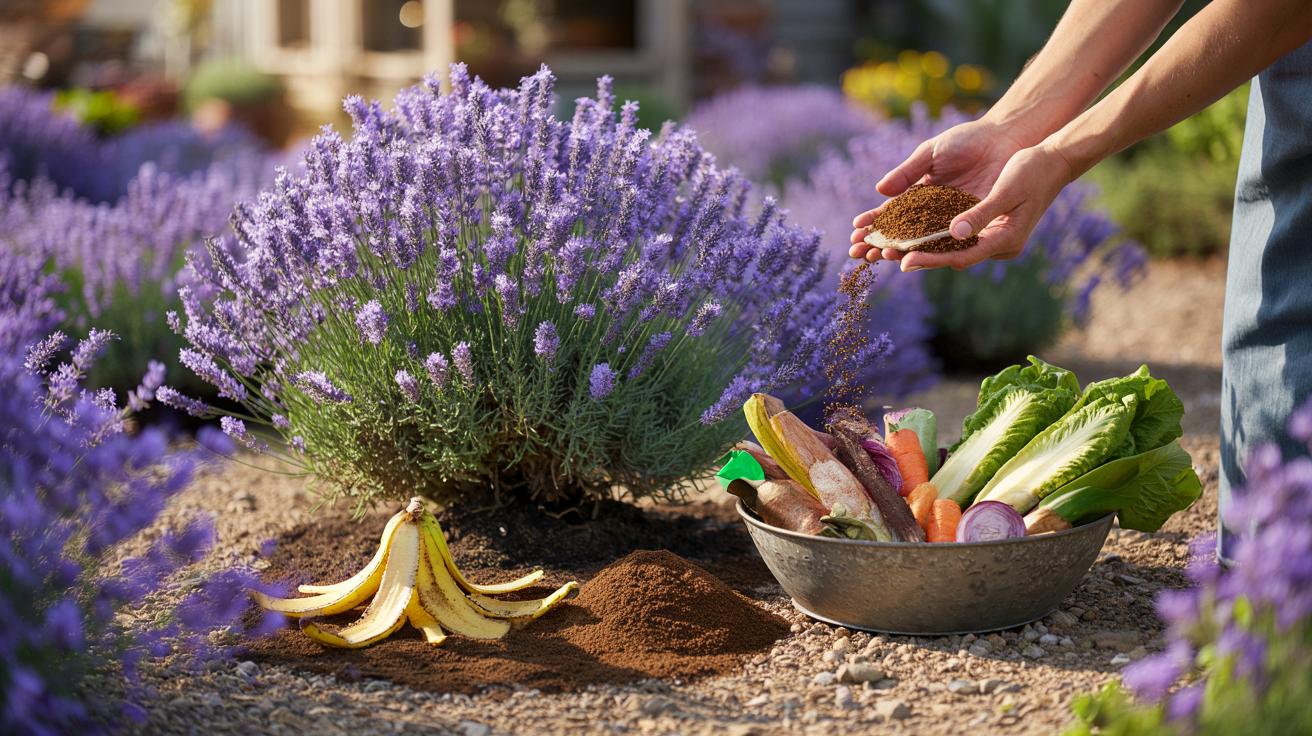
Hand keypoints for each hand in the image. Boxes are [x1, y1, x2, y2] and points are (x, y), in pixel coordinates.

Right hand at [847, 118, 1032, 265]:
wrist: (1004, 140)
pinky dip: (932, 250)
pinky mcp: (971, 227)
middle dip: (878, 244)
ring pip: (920, 242)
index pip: (890, 213)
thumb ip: (907, 172)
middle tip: (858, 253)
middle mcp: (931, 213)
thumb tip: (879, 191)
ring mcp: (950, 221)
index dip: (872, 223)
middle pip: (900, 234)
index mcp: (918, 194)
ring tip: (882, 256)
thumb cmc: (967, 141)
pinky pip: (949, 242)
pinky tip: (914, 256)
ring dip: (899, 251)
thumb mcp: (931, 153)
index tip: (855, 232)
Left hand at [882, 144, 1075, 270]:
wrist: (1052, 160)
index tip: (903, 261)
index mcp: (1005, 241)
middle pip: (948, 256)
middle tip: (879, 257)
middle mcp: (994, 244)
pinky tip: (900, 229)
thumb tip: (955, 233)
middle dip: (914, 256)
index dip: (930, 259)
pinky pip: (948, 232)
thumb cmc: (1033, 171)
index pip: (960, 256)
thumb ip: (981, 214)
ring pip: (945, 246)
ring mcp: (988, 235)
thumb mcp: (1007, 191)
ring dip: (914, 246)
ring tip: (881, 248)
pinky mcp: (981, 223)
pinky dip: (925, 232)